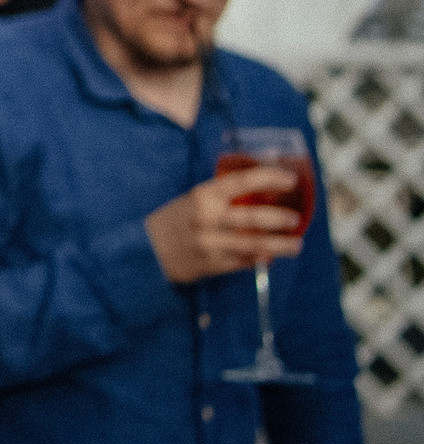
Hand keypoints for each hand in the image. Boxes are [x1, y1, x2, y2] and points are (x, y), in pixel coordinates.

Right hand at [145, 166, 306, 283]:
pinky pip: (244, 262)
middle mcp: (208, 219)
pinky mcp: (213, 265)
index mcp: (203, 196)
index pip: (241, 182)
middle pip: (252, 217)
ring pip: (253, 244)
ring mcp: (211, 243)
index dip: (269, 178)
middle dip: (279, 218)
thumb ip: (221, 196)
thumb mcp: (193, 200)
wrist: (147, 251)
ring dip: (279, 245)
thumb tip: (260, 189)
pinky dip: (260, 259)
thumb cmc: (175, 220)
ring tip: (296, 244)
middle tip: (295, 219)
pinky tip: (271, 257)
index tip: (290, 180)